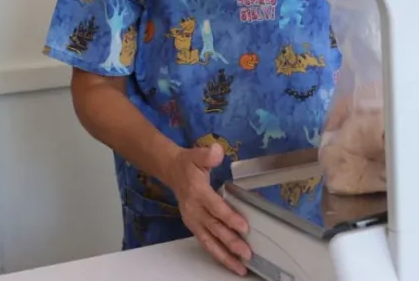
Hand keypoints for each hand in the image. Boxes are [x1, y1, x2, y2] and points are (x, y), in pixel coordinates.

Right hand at [167, 144, 250, 275]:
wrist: (171, 171)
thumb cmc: (188, 164)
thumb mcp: (196, 154)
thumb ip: (207, 154)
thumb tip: (217, 151)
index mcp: (197, 192)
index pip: (215, 207)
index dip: (229, 217)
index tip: (244, 227)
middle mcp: (194, 210)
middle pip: (214, 228)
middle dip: (230, 242)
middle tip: (246, 253)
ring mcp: (193, 221)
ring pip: (209, 241)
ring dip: (224, 256)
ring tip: (240, 268)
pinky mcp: (194, 227)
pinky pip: (206, 243)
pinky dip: (217, 255)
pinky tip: (230, 264)